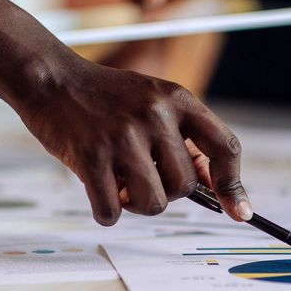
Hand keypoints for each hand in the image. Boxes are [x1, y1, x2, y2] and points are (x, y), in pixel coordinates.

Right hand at [20, 53, 251, 224]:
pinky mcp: (90, 156)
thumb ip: (184, 139)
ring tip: (119, 184)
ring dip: (136, 204)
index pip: (224, 148)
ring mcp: (122, 135)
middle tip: (140, 177)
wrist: (51, 78)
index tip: (239, 212)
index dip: (233, 186)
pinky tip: (98, 192)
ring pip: (154, 203)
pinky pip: (112, 210)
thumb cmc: (105, 98)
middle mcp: (154, 114)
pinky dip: (107, 212)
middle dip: (165, 193)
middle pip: (185, 186)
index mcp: (177, 98)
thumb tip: (215, 187)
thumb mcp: (153, 102)